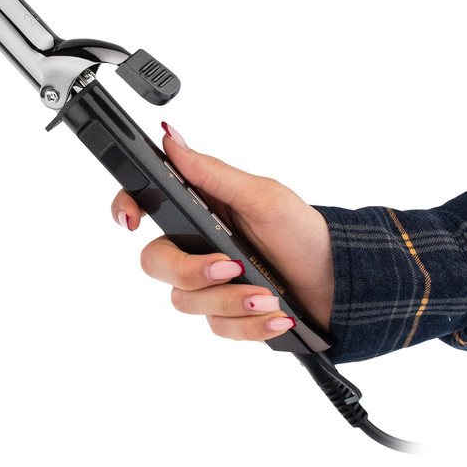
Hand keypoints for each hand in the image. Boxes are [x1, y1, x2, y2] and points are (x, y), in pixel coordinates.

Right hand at [111, 123, 333, 341]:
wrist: (341, 282)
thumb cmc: (304, 232)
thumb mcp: (261, 195)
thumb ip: (210, 172)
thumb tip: (171, 138)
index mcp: (198, 210)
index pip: (143, 204)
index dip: (125, 208)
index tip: (132, 221)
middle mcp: (196, 246)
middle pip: (155, 263)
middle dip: (190, 270)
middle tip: (230, 267)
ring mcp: (209, 283)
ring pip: (184, 301)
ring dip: (228, 302)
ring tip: (267, 296)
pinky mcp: (227, 314)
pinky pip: (216, 328)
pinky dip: (249, 325)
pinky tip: (276, 315)